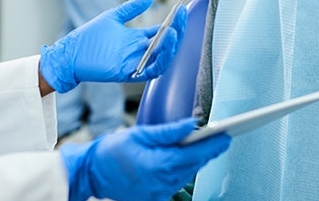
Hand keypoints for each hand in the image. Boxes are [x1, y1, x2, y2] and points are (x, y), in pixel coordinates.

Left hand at [39, 0, 186, 92]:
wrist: (70, 52)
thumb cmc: (89, 38)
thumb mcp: (114, 17)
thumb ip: (132, 8)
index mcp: (137, 39)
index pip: (161, 32)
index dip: (173, 22)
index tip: (180, 11)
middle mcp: (138, 51)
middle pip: (165, 45)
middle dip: (177, 32)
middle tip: (181, 18)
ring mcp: (134, 62)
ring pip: (161, 59)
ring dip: (171, 48)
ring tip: (175, 32)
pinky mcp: (127, 72)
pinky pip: (149, 71)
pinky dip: (159, 61)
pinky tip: (163, 48)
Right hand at [60, 118, 230, 200]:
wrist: (92, 172)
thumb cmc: (112, 150)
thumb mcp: (141, 133)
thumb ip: (170, 131)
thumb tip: (192, 125)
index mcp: (161, 164)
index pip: (196, 154)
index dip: (214, 145)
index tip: (226, 135)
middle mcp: (163, 182)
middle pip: (194, 165)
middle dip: (209, 151)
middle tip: (222, 137)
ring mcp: (159, 192)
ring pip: (187, 175)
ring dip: (196, 161)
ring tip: (206, 146)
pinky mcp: (155, 197)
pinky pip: (175, 183)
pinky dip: (182, 170)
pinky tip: (184, 160)